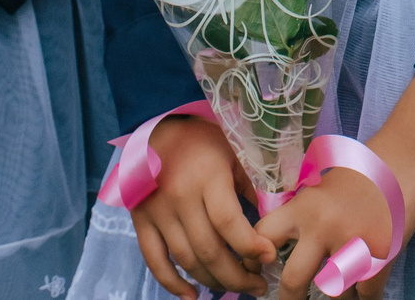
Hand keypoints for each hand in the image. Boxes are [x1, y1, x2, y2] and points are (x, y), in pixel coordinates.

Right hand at [128, 116, 272, 298]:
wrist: (157, 131)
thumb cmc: (204, 141)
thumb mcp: (234, 153)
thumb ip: (252, 186)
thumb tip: (274, 221)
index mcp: (207, 177)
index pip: (228, 222)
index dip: (250, 245)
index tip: (269, 259)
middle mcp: (180, 197)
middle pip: (208, 249)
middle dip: (237, 275)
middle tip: (258, 286)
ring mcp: (157, 212)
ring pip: (186, 260)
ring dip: (212, 281)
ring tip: (235, 288)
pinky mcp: (140, 222)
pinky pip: (154, 261)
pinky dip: (172, 283)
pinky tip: (192, 295)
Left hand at [251, 74, 414, 299]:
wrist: (411, 151)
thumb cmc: (371, 162)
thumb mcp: (328, 182)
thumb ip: (309, 210)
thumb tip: (295, 240)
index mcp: (305, 205)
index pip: (264, 236)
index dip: (256, 257)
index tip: (262, 270)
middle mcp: (323, 226)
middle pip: (293, 280)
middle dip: (290, 299)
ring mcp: (353, 243)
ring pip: (334, 293)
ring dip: (339, 294)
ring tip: (343, 286)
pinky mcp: (382, 255)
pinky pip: (367, 294)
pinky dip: (368, 295)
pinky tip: (368, 288)